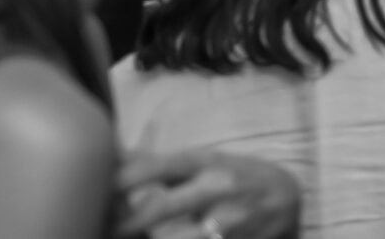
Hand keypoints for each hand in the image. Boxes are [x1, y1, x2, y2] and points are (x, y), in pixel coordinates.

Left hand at [117, 149, 300, 238]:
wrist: (288, 202)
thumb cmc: (240, 179)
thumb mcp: (208, 161)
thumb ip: (162, 163)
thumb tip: (115, 154)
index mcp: (208, 162)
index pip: (160, 165)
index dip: (124, 177)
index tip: (96, 187)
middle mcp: (218, 188)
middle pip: (159, 208)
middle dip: (125, 222)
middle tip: (106, 228)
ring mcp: (228, 221)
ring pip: (172, 238)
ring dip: (152, 238)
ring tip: (131, 237)